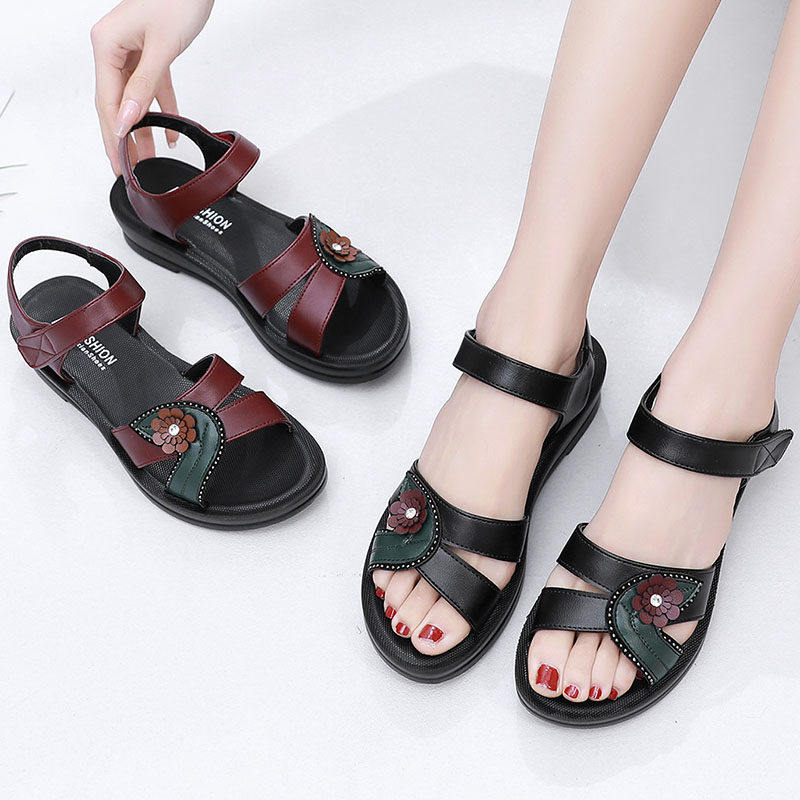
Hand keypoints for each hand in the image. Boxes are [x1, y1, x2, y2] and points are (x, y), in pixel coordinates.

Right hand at [91, 0, 213, 173]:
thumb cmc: (177, 0)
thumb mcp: (161, 48)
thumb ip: (144, 86)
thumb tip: (127, 119)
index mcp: (106, 44)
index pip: (106, 99)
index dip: (113, 133)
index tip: (117, 160)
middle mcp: (114, 48)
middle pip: (116, 104)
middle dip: (122, 139)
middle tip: (125, 169)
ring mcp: (132, 52)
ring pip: (134, 101)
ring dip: (142, 130)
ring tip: (147, 160)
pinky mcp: (152, 54)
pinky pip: (154, 90)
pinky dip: (163, 110)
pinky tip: (170, 134)